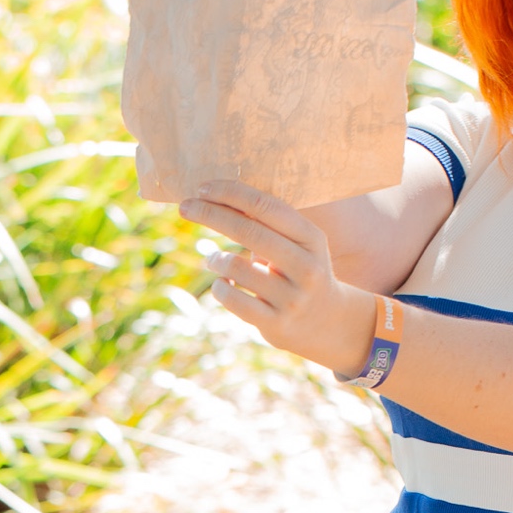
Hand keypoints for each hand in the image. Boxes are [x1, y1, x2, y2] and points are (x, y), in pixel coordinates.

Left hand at [180, 179, 375, 373]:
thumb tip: (215, 196)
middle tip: (185, 206)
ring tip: (213, 260)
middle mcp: (306, 267)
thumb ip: (268, 223)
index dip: (231, 193)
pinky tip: (223, 284)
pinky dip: (219, 287)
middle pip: (249, 231)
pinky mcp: (277, 324)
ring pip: (236, 267)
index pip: (266, 206)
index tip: (202, 188)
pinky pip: (232, 298)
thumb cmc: (300, 270)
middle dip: (211, 214)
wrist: (328, 322)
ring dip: (215, 259)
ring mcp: (293, 298)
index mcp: (312, 238)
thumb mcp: (298, 244)